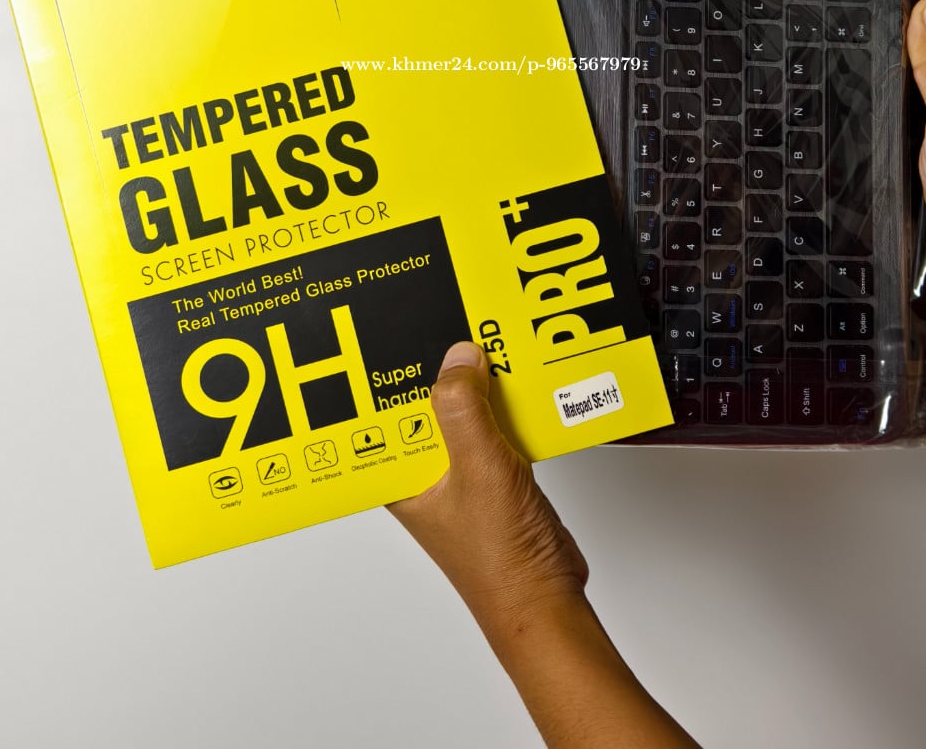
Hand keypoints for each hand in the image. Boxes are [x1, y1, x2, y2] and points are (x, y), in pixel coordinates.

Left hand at [388, 343, 699, 747]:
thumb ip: (464, 409)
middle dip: (437, 371)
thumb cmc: (500, 561)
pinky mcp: (493, 472)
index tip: (395, 331)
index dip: (384, 374)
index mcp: (400, 477)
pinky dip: (504, 404)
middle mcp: (424, 472)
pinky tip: (517, 382)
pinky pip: (492, 424)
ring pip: (460, 412)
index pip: (378, 414)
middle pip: (422, 405)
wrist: (547, 599)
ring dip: (475, 386)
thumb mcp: (479, 469)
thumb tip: (458, 357)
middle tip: (449, 327)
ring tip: (486, 345)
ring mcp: (459, 472)